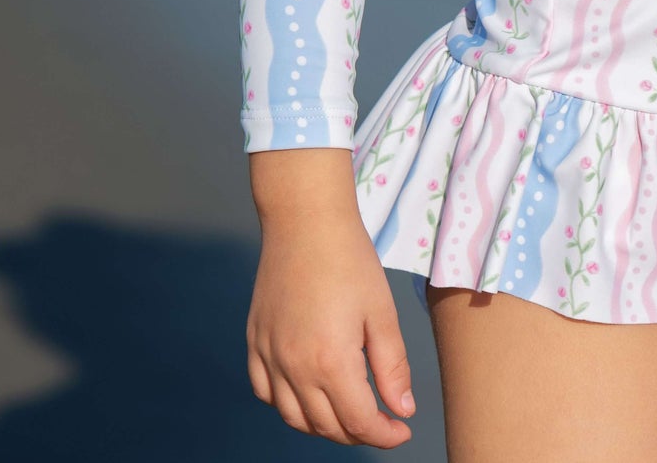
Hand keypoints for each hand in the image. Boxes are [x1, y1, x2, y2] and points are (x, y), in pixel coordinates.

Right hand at [246, 207, 415, 445]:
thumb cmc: (350, 260)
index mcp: (330, 360)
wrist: (305, 221)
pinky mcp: (254, 342)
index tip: (402, 431)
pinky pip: (266, 393)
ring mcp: (268, 356)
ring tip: (350, 411)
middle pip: (326, 426)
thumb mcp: (382, 311)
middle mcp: (293, 367)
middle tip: (383, 421)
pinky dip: (288, 405)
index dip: (384, 434)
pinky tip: (308, 394)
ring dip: (324, 425)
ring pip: (293, 417)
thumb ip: (392, 366)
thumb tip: (402, 410)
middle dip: (358, 432)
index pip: (358, 421)